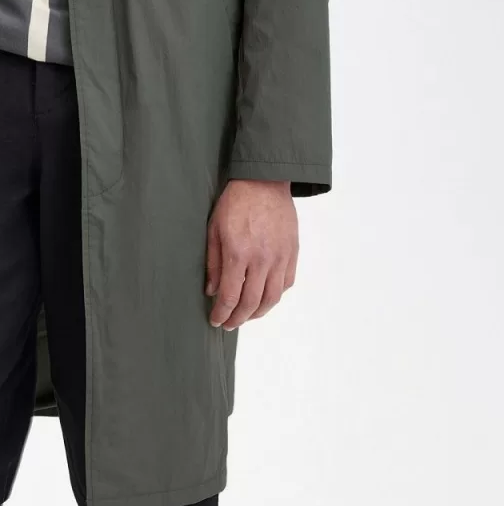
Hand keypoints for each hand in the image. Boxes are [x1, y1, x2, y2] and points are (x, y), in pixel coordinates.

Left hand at [205, 179, 297, 329]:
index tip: (216, 320)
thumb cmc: (235, 202)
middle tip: (229, 324)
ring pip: (272, 298)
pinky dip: (275, 296)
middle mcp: (262, 260)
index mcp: (238, 254)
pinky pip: (286, 283)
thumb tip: (212, 291)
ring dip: (258, 313)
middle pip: (251, 303)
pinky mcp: (292, 253)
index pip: (230, 296)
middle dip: (238, 318)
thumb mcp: (214, 229)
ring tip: (246, 315)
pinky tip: (264, 298)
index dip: (222, 313)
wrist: (264, 181)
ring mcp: (280, 257)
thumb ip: (213, 263)